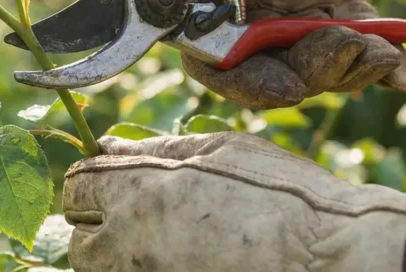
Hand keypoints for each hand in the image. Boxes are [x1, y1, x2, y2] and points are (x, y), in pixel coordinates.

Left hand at [63, 133, 405, 271]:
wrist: (328, 256)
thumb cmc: (281, 192)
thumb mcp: (219, 150)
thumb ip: (156, 149)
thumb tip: (109, 145)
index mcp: (140, 193)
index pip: (76, 186)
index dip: (90, 181)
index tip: (107, 182)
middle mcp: (134, 245)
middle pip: (78, 244)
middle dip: (96, 228)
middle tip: (132, 218)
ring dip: (116, 259)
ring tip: (157, 243)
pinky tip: (178, 261)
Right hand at [177, 0, 405, 107]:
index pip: (198, 40)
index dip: (232, 73)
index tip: (282, 84)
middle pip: (256, 62)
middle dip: (303, 74)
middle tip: (349, 52)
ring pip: (305, 61)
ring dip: (343, 68)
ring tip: (384, 53)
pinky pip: (349, 40)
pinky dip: (378, 62)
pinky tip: (404, 71)